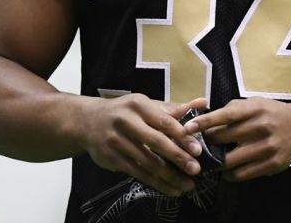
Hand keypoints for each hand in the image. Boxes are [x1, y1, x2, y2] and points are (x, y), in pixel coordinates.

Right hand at [79, 94, 207, 195]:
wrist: (88, 121)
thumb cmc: (125, 112)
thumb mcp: (146, 105)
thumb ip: (174, 108)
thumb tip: (203, 102)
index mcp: (138, 105)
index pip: (164, 122)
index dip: (182, 136)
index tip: (198, 150)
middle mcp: (125, 122)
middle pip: (156, 142)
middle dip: (178, 157)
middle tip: (195, 170)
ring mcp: (116, 141)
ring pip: (147, 162)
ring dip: (169, 176)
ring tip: (186, 184)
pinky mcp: (111, 159)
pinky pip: (137, 173)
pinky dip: (155, 183)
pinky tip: (170, 188)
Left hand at [183, 97, 290, 181]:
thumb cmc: (271, 114)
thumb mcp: (254, 104)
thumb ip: (233, 110)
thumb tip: (205, 118)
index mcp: (254, 109)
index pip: (225, 115)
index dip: (204, 122)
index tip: (187, 128)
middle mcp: (261, 127)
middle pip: (224, 139)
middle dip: (208, 144)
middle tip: (198, 147)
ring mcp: (267, 147)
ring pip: (230, 160)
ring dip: (217, 162)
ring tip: (212, 161)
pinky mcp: (272, 164)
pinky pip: (242, 174)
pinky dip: (230, 174)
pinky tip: (228, 170)